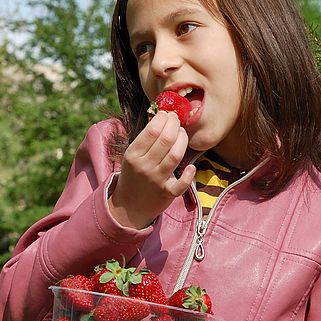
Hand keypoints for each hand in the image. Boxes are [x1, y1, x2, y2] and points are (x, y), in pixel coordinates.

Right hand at [108, 111, 195, 228]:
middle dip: (175, 125)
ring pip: (175, 155)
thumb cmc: (134, 174)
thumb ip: (145, 139)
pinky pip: (181, 185)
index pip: (152, 130)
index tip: (167, 114)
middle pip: (166, 140)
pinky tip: (191, 167)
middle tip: (177, 120)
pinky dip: (188, 176)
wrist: (129, 206)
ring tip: (182, 134)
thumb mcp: (132, 155)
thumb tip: (162, 116)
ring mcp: (156, 180)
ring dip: (183, 141)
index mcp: (133, 154)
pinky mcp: (167, 193)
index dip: (164, 118)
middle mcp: (144, 166)